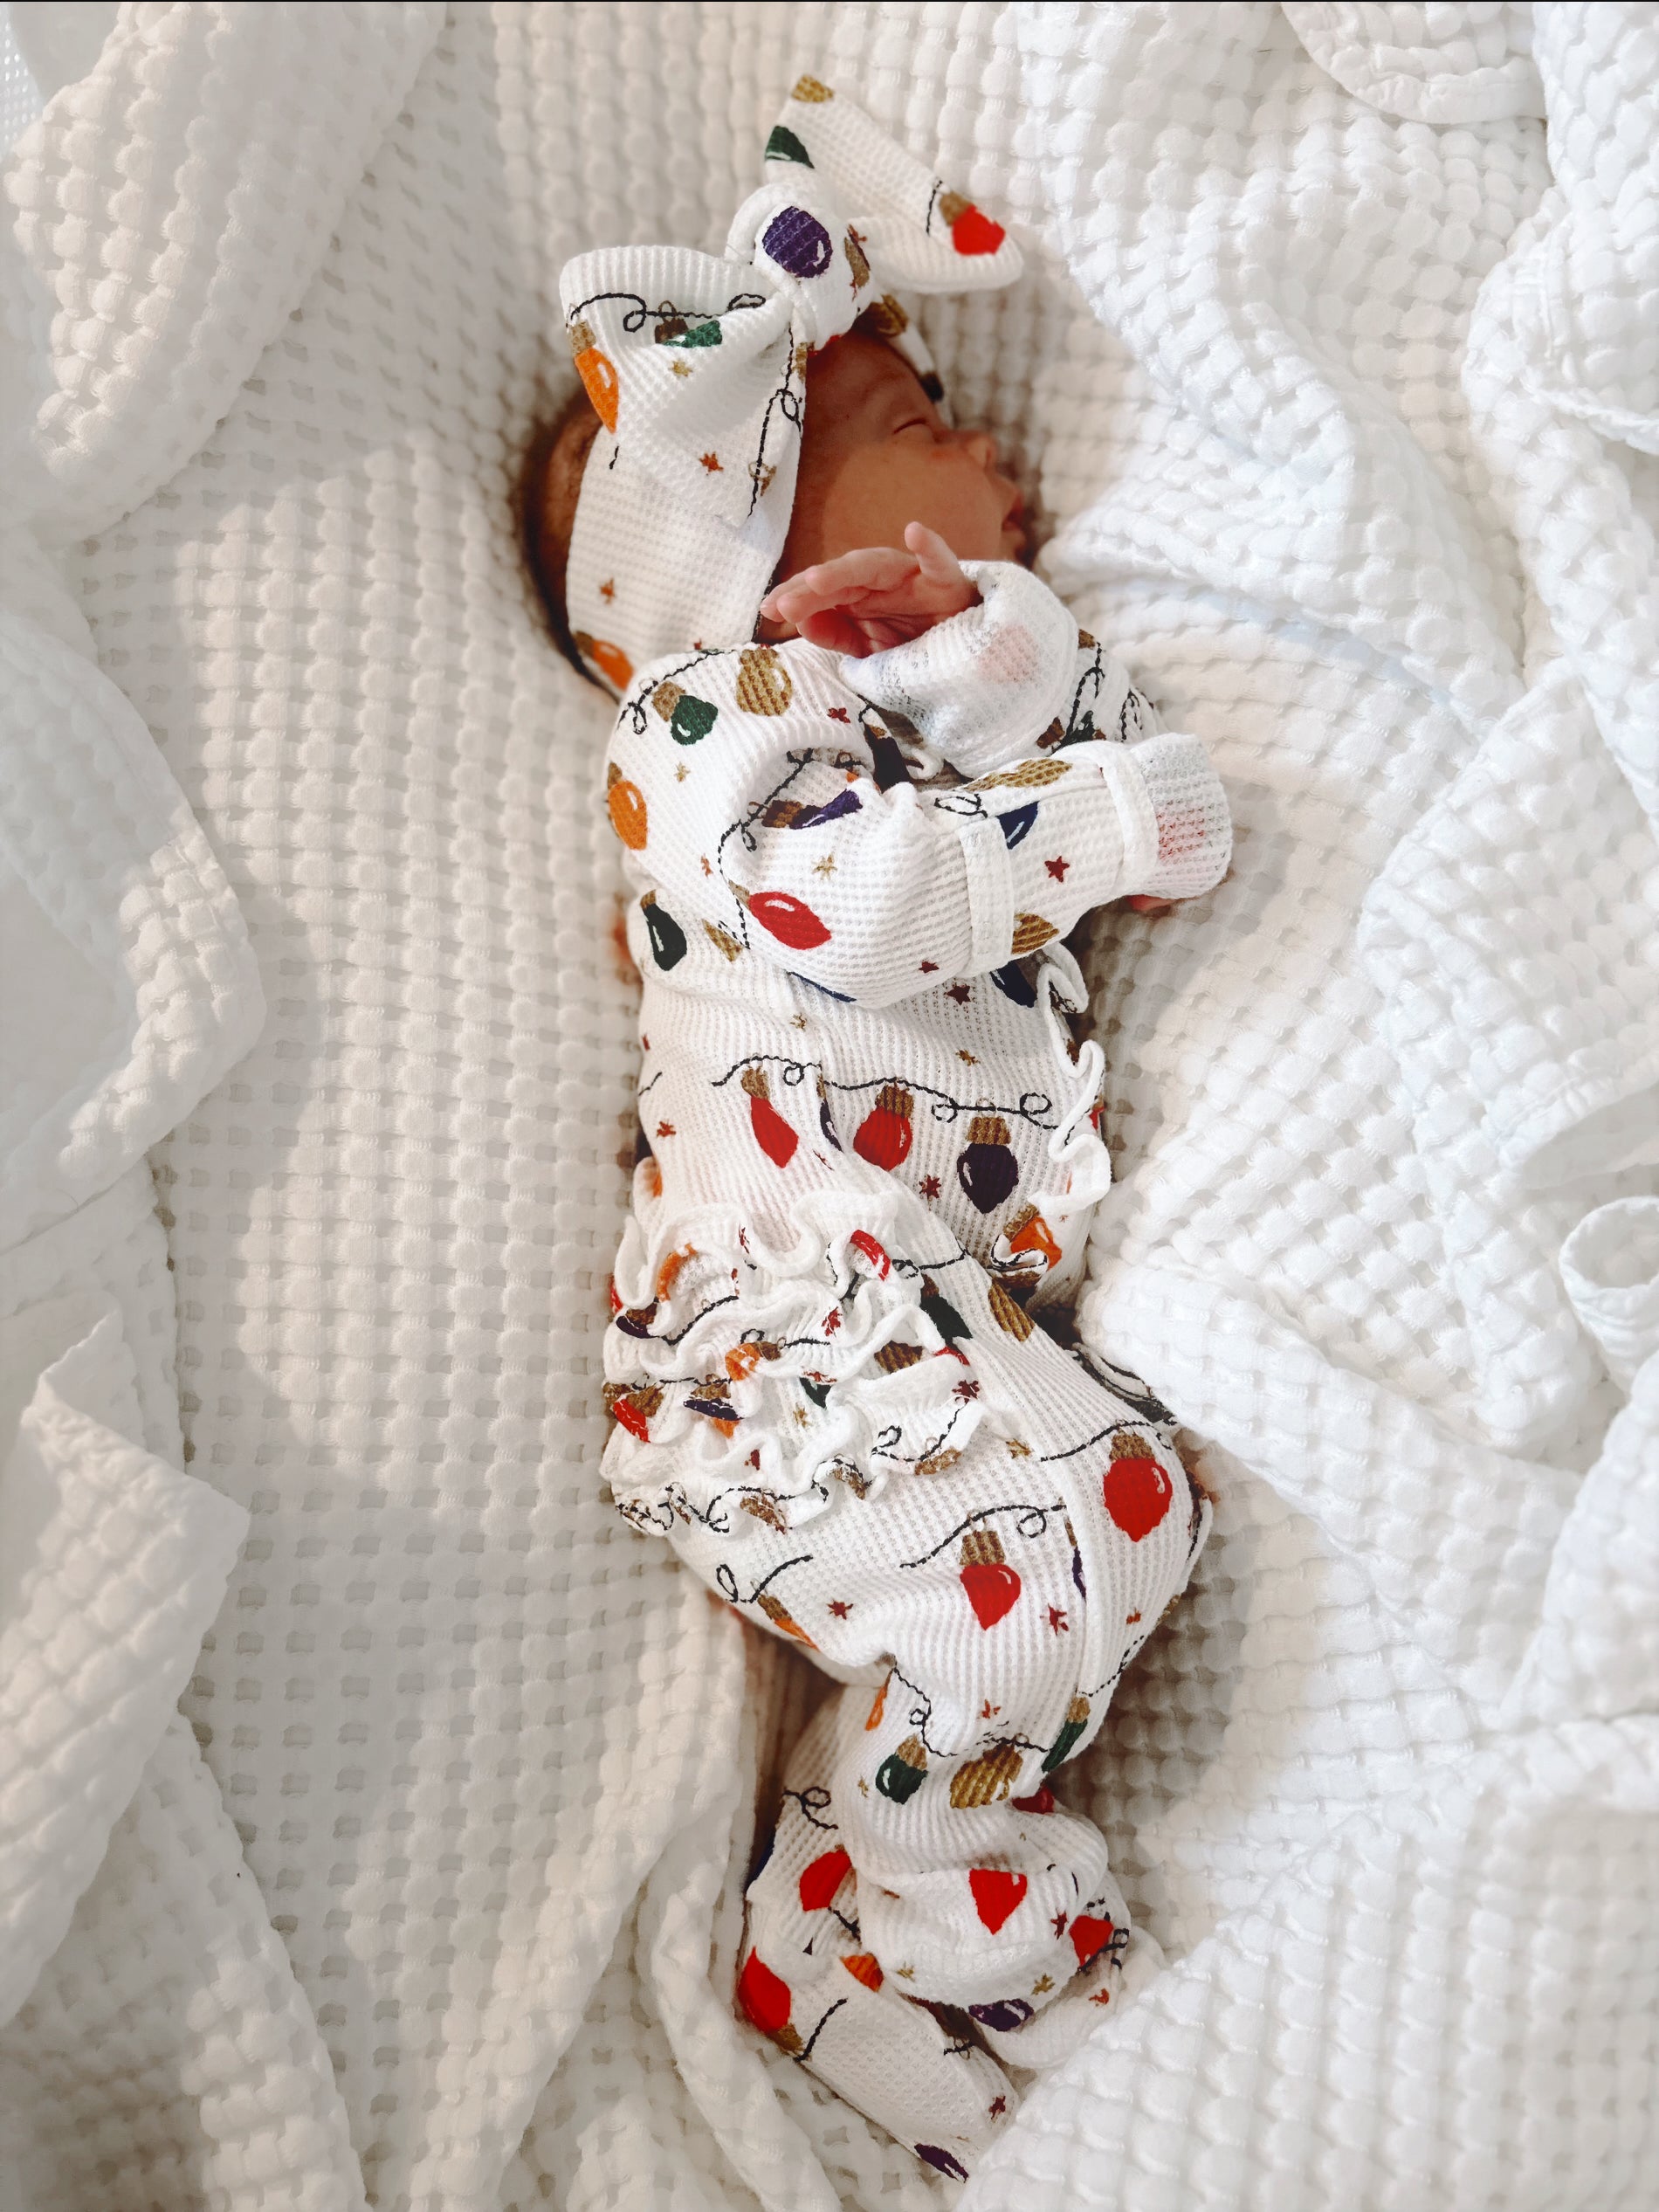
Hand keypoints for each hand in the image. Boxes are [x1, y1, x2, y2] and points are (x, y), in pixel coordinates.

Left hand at [759, 522, 978, 656]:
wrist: (968, 655)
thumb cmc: (917, 643)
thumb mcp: (869, 647)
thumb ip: (836, 633)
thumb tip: (800, 622)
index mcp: (862, 595)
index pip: (823, 591)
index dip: (794, 597)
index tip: (767, 611)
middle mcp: (883, 580)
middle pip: (841, 578)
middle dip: (809, 590)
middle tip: (780, 604)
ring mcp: (914, 578)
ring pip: (876, 566)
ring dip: (845, 571)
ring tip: (817, 580)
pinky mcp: (948, 582)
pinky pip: (940, 562)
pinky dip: (930, 546)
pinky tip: (915, 531)